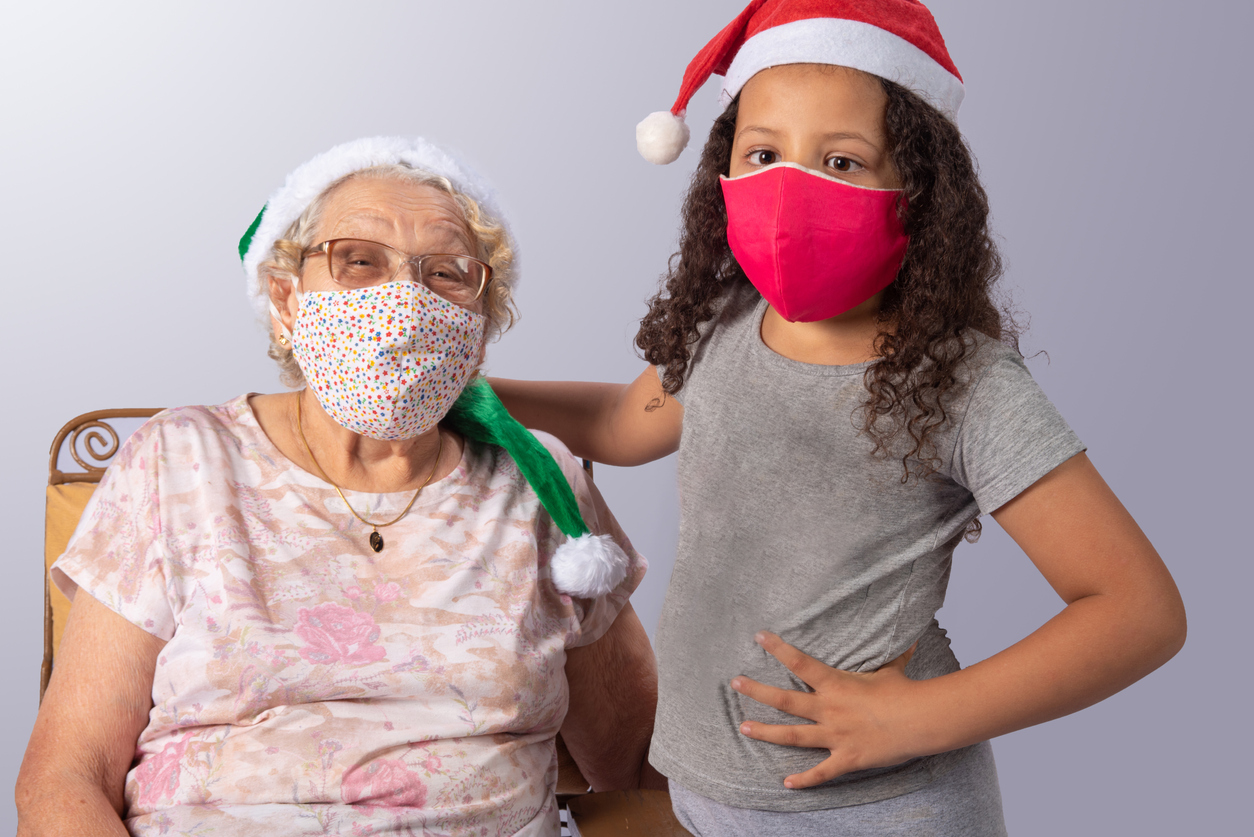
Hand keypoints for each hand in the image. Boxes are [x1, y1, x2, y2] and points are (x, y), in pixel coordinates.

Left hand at [730, 631, 922, 788]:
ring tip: (744, 728)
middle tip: (735, 683)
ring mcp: (835, 736)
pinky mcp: (847, 758)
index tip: (759, 636)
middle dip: (757, 692)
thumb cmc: (905, 692)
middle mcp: (829, 710)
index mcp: (836, 685)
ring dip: (766, 732)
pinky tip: (787, 783)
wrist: (921, 721)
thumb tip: (906, 635)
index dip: (778, 648)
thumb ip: (891, 654)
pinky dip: (805, 780)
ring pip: (793, 736)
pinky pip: (821, 772)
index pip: (800, 663)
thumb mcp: (892, 669)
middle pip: (785, 700)